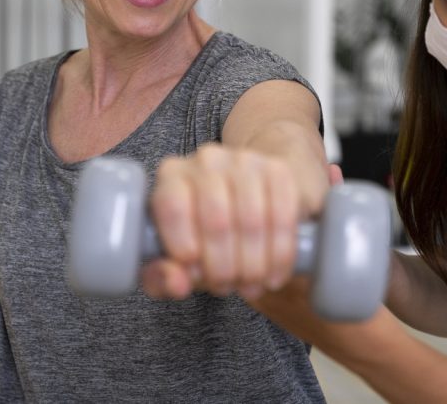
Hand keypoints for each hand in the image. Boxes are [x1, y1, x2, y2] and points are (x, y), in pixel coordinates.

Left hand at [143, 143, 302, 299]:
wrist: (250, 198)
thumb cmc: (204, 233)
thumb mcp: (176, 258)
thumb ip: (163, 277)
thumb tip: (177, 284)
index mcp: (172, 175)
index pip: (173, 206)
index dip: (183, 247)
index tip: (195, 274)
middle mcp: (207, 161)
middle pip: (215, 218)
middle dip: (222, 267)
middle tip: (225, 287)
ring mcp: (245, 161)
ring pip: (251, 220)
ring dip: (253, 265)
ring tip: (250, 285)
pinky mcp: (278, 170)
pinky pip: (282, 215)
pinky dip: (280, 254)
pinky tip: (274, 274)